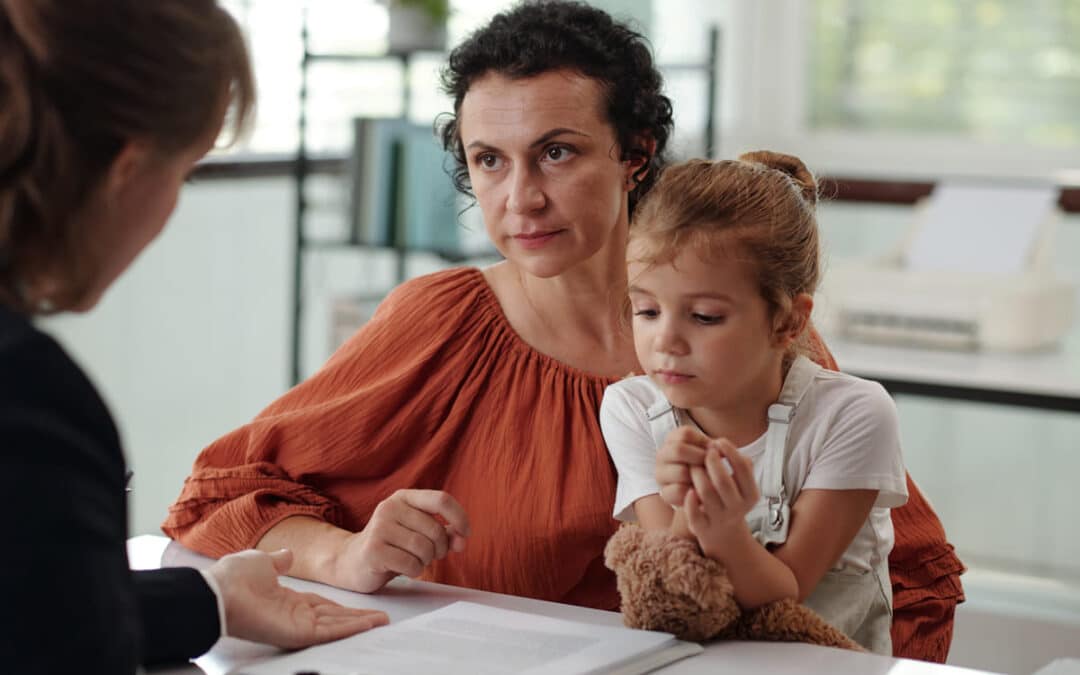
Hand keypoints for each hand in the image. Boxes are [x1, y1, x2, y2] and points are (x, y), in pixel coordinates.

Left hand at [207, 549, 388, 648]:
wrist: (219, 590)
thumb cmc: (234, 577)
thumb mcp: (262, 562)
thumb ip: (279, 562)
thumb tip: (287, 555)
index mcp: (287, 600)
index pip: (322, 605)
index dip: (343, 606)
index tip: (360, 605)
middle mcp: (295, 615)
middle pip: (334, 617)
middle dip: (358, 618)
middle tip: (381, 618)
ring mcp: (296, 625)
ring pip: (335, 625)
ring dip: (359, 623)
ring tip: (382, 621)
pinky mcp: (297, 633)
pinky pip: (328, 632)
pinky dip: (349, 628)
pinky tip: (367, 624)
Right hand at [332, 489, 469, 592]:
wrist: (352, 562)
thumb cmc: (392, 546)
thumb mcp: (418, 532)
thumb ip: (444, 532)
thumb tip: (462, 538)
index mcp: (404, 497)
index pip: (441, 499)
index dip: (460, 517)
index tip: (465, 535)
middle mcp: (390, 507)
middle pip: (435, 529)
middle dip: (440, 549)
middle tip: (430, 556)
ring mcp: (379, 527)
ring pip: (424, 548)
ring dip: (426, 561)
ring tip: (413, 560)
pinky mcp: (373, 550)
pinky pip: (411, 564)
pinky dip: (414, 571)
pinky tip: (403, 569)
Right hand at [654, 426, 710, 506]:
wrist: (702, 489)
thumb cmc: (705, 466)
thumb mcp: (708, 451)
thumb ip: (712, 447)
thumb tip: (716, 448)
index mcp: (672, 440)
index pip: (685, 434)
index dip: (703, 442)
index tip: (712, 450)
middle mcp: (662, 455)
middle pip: (679, 450)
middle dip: (700, 458)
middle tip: (711, 466)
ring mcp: (660, 474)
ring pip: (681, 471)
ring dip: (698, 476)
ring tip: (708, 479)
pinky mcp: (664, 492)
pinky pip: (679, 490)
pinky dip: (693, 491)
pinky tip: (701, 490)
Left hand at [683, 440, 758, 555]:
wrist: (724, 534)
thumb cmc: (730, 499)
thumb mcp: (742, 484)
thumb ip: (738, 464)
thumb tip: (722, 444)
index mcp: (751, 495)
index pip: (743, 468)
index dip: (730, 451)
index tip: (718, 441)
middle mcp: (738, 508)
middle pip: (723, 480)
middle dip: (711, 462)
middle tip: (705, 452)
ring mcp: (720, 519)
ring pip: (706, 493)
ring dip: (697, 475)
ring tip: (693, 466)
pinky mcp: (703, 528)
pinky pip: (694, 514)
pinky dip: (689, 500)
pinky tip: (688, 489)